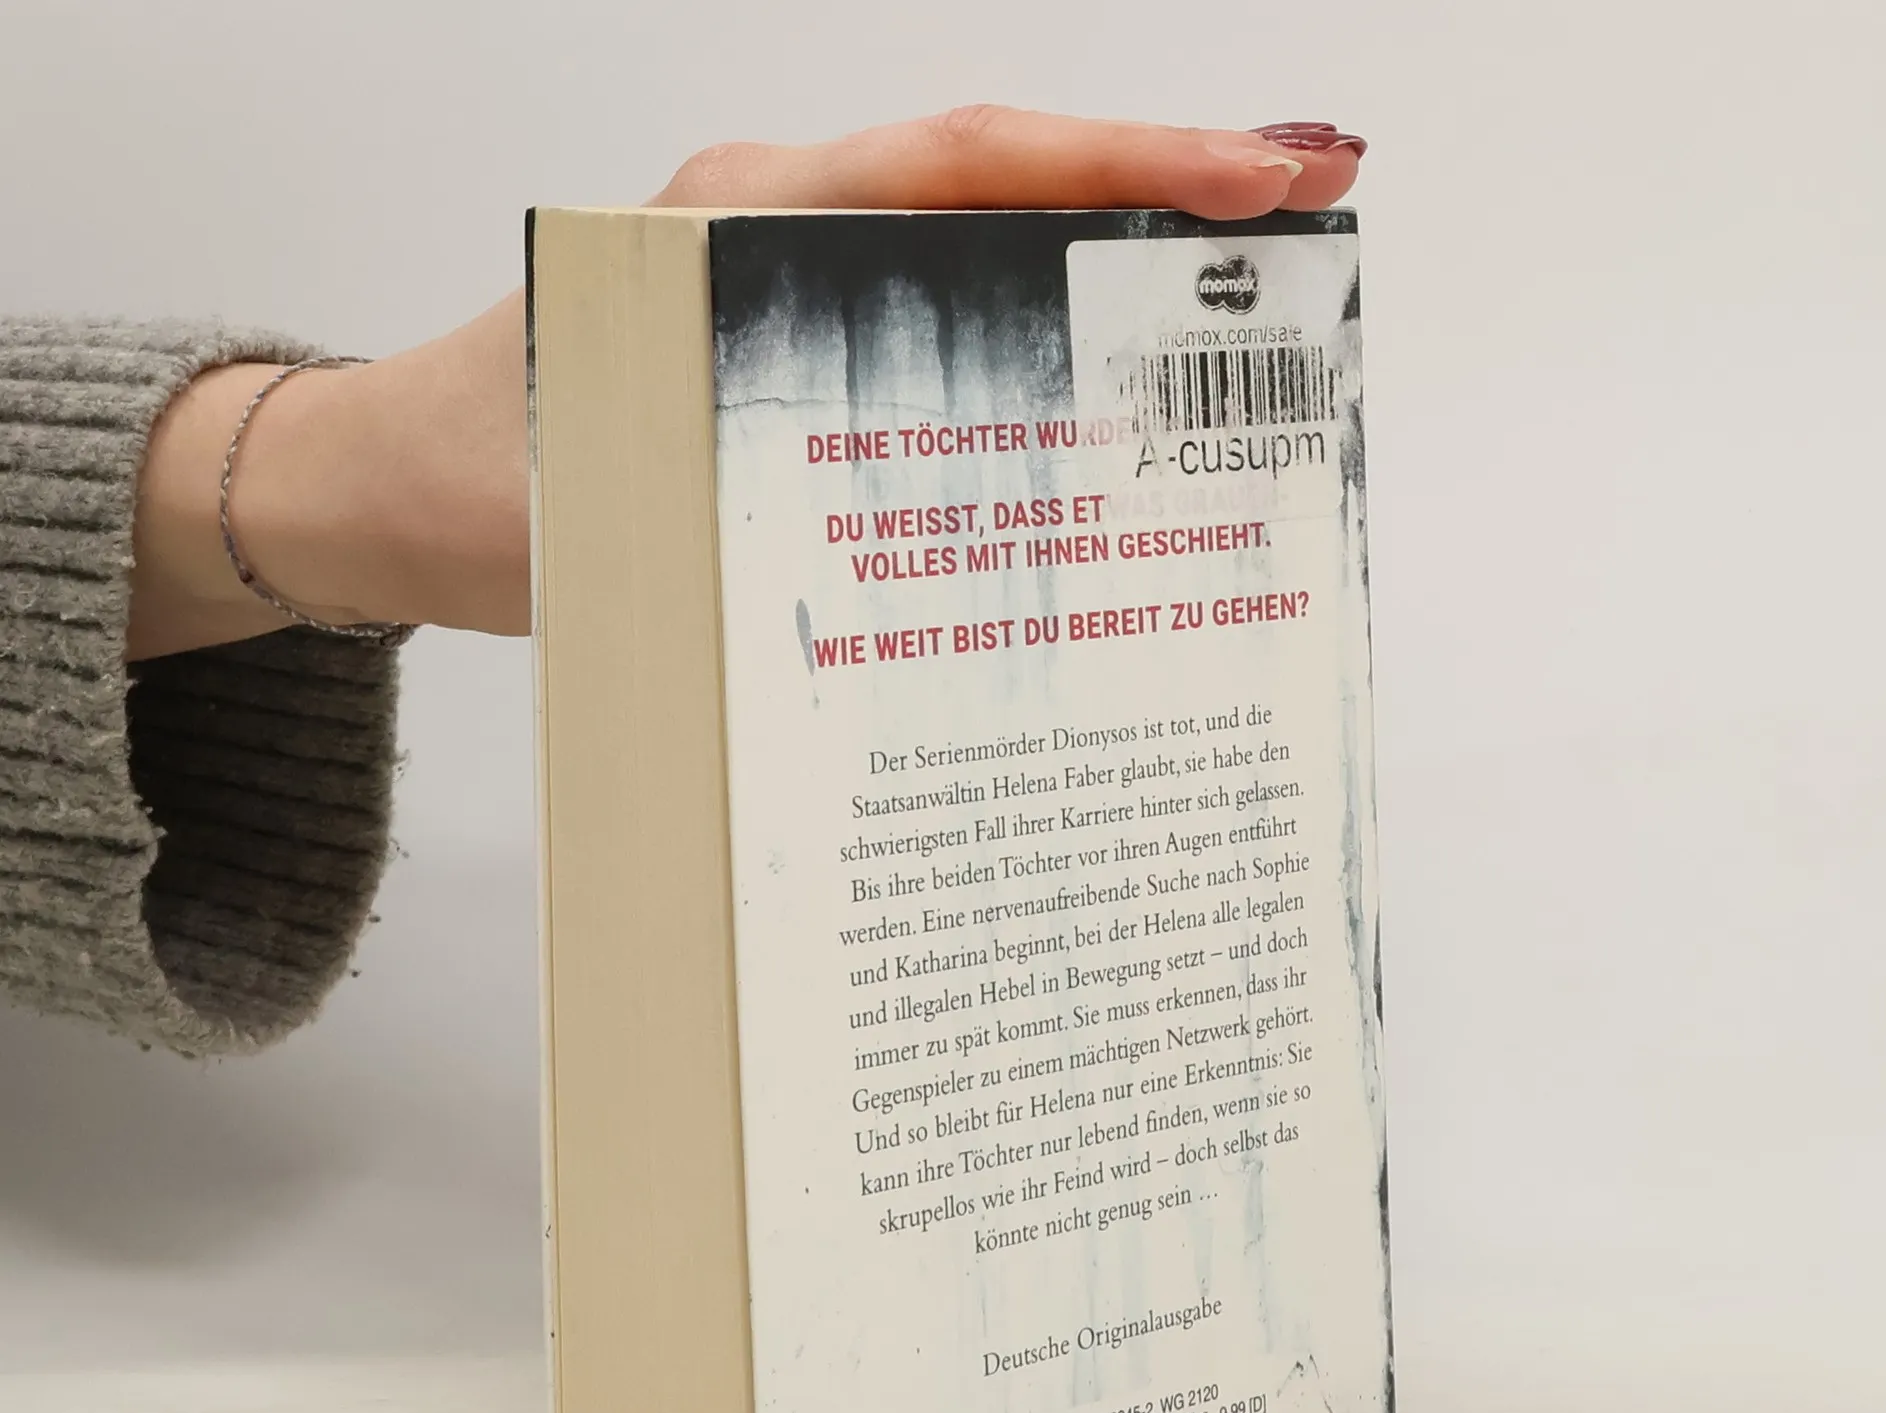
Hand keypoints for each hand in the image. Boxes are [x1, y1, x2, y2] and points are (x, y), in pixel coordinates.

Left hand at [128, 108, 1364, 658]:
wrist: (381, 491)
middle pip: (1006, 193)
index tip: (1270, 173)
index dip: (1128, 166)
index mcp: (738, 227)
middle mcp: (777, 234)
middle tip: (1316, 229)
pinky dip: (1031, 355)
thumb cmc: (469, 484)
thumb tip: (914, 586)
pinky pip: (938, 332)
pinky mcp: (792, 349)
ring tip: (1251, 326)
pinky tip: (1105, 407)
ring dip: (1112, 286)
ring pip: (985, 263)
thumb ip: (745, 517)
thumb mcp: (601, 506)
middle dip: (1166, 208)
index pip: (967, 166)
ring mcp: (789, 287)